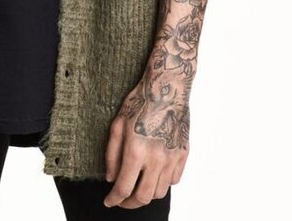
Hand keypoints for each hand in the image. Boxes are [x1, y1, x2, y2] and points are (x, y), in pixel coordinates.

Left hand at [103, 62, 190, 208]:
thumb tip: (111, 179)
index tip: (108, 201)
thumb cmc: (139, 102)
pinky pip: (174, 180)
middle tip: (121, 200)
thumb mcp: (117, 125)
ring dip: (146, 194)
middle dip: (129, 203)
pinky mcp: (184, 154)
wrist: (167, 88)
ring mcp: (172, 158)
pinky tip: (153, 174)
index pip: (124, 188)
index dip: (114, 199)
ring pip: (160, 192)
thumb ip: (112, 155)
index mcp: (136, 151)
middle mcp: (156, 159)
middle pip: (143, 197)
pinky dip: (162, 183)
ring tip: (137, 186)